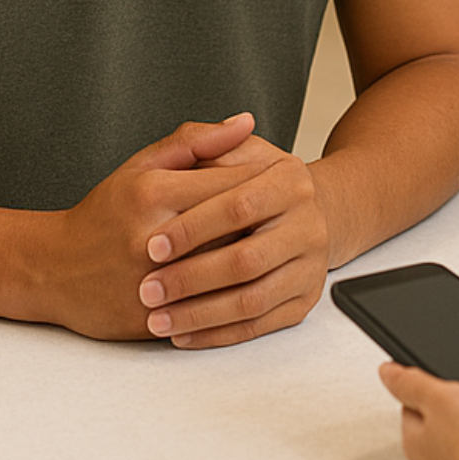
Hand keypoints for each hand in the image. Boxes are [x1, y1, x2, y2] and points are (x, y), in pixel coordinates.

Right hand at [43, 113, 268, 339]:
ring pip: (226, 271)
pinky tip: (250, 285)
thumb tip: (246, 122)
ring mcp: (152, 281)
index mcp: (152, 191)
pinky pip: (208, 309)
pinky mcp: (152, 317)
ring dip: (257, 260)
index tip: (285, 183)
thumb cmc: (104, 213)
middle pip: (233, 228)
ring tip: (277, 249)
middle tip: (292, 218)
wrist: (54, 269)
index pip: (229, 184)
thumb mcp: (142, 164)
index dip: (265, 184)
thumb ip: (195, 141)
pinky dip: (233, 298)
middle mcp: (151, 235)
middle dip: (268, 222)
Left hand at [136, 130, 330, 347]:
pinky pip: (259, 326)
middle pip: (245, 259)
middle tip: (148, 290)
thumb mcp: (236, 155)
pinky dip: (218, 334)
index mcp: (290, 181)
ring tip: (158, 318)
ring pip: (251, 300)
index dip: (193, 227)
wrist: (300, 217)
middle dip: (191, 279)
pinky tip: (184, 333)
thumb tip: (233, 125)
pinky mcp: (303, 301)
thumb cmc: (253, 186)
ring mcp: (310, 266)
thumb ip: (216, 141)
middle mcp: (308, 223)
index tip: (153, 245)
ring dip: (199, 314)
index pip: (238, 205)